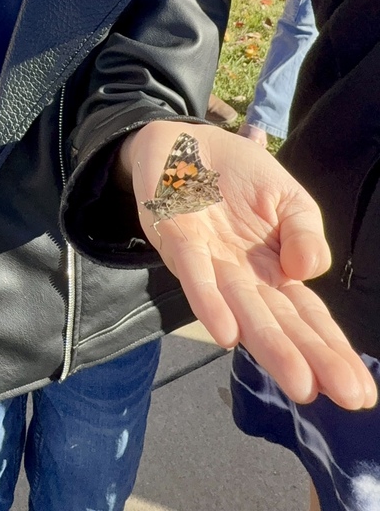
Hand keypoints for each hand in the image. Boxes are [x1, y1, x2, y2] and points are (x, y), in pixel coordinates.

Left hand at [120, 120, 376, 410]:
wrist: (183, 140)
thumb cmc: (238, 175)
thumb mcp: (289, 198)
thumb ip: (306, 235)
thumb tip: (308, 272)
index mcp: (274, 269)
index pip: (307, 316)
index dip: (332, 349)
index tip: (360, 390)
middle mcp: (243, 277)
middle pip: (280, 323)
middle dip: (311, 359)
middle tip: (344, 397)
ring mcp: (211, 264)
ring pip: (243, 311)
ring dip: (269, 346)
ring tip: (300, 382)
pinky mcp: (178, 242)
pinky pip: (196, 276)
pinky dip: (210, 304)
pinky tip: (229, 333)